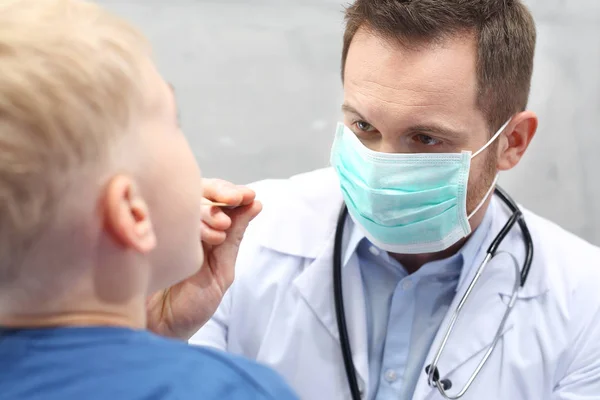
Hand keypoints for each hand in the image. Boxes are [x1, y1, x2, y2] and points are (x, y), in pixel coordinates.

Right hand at [146, 178, 261, 339]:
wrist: (159, 331)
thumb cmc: (190, 304)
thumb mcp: (221, 271)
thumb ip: (235, 238)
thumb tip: (257, 203)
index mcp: (205, 230)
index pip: (218, 198)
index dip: (232, 192)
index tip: (248, 196)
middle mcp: (183, 224)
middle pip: (199, 192)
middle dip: (219, 197)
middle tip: (230, 212)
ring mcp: (161, 227)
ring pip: (181, 202)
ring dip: (205, 211)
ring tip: (218, 232)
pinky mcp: (139, 234)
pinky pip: (158, 216)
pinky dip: (177, 220)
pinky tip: (187, 234)